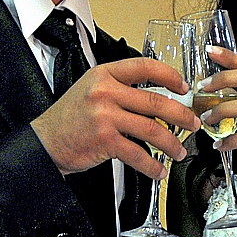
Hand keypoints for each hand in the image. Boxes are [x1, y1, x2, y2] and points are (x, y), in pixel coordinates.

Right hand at [31, 58, 199, 178]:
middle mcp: (105, 91)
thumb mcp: (91, 90)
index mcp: (104, 74)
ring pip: (152, 129)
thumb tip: (157, 100)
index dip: (170, 75)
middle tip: (193, 123)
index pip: (145, 67)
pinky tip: (158, 170)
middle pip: (156, 101)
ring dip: (171, 143)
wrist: (44, 142)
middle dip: (181, 115)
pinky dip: (152, 165)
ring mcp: (105, 115)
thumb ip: (120, 89)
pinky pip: (137, 153)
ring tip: (178, 151)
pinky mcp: (104, 139)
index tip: (183, 87)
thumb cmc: (68, 118)